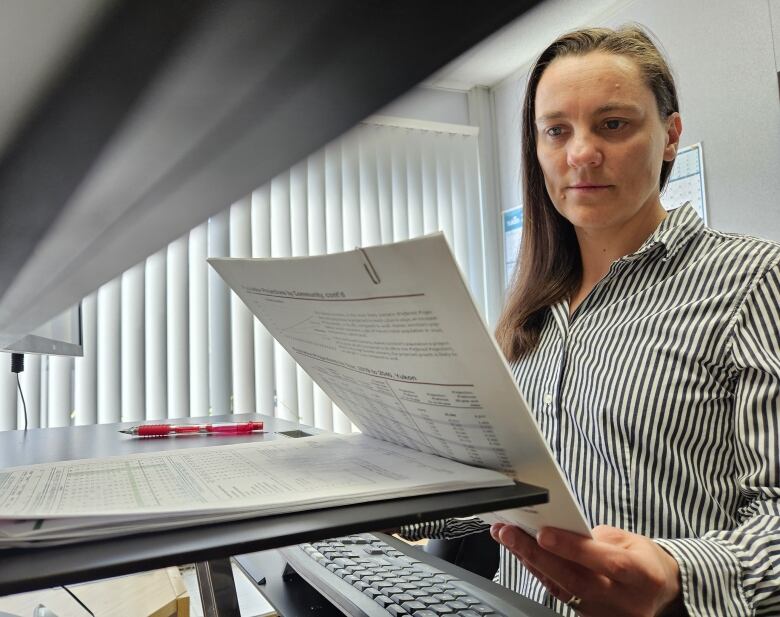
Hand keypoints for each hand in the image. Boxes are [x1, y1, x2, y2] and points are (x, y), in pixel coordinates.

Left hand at [490, 523, 684, 615]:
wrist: (661, 593)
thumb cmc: (644, 560)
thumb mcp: (630, 540)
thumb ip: (596, 538)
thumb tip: (558, 530)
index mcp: (641, 575)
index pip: (606, 562)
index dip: (573, 548)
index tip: (543, 533)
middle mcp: (624, 600)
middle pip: (575, 580)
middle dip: (537, 555)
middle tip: (509, 533)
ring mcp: (606, 615)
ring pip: (562, 590)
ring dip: (530, 562)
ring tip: (508, 539)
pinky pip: (560, 596)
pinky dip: (540, 574)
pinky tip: (523, 556)